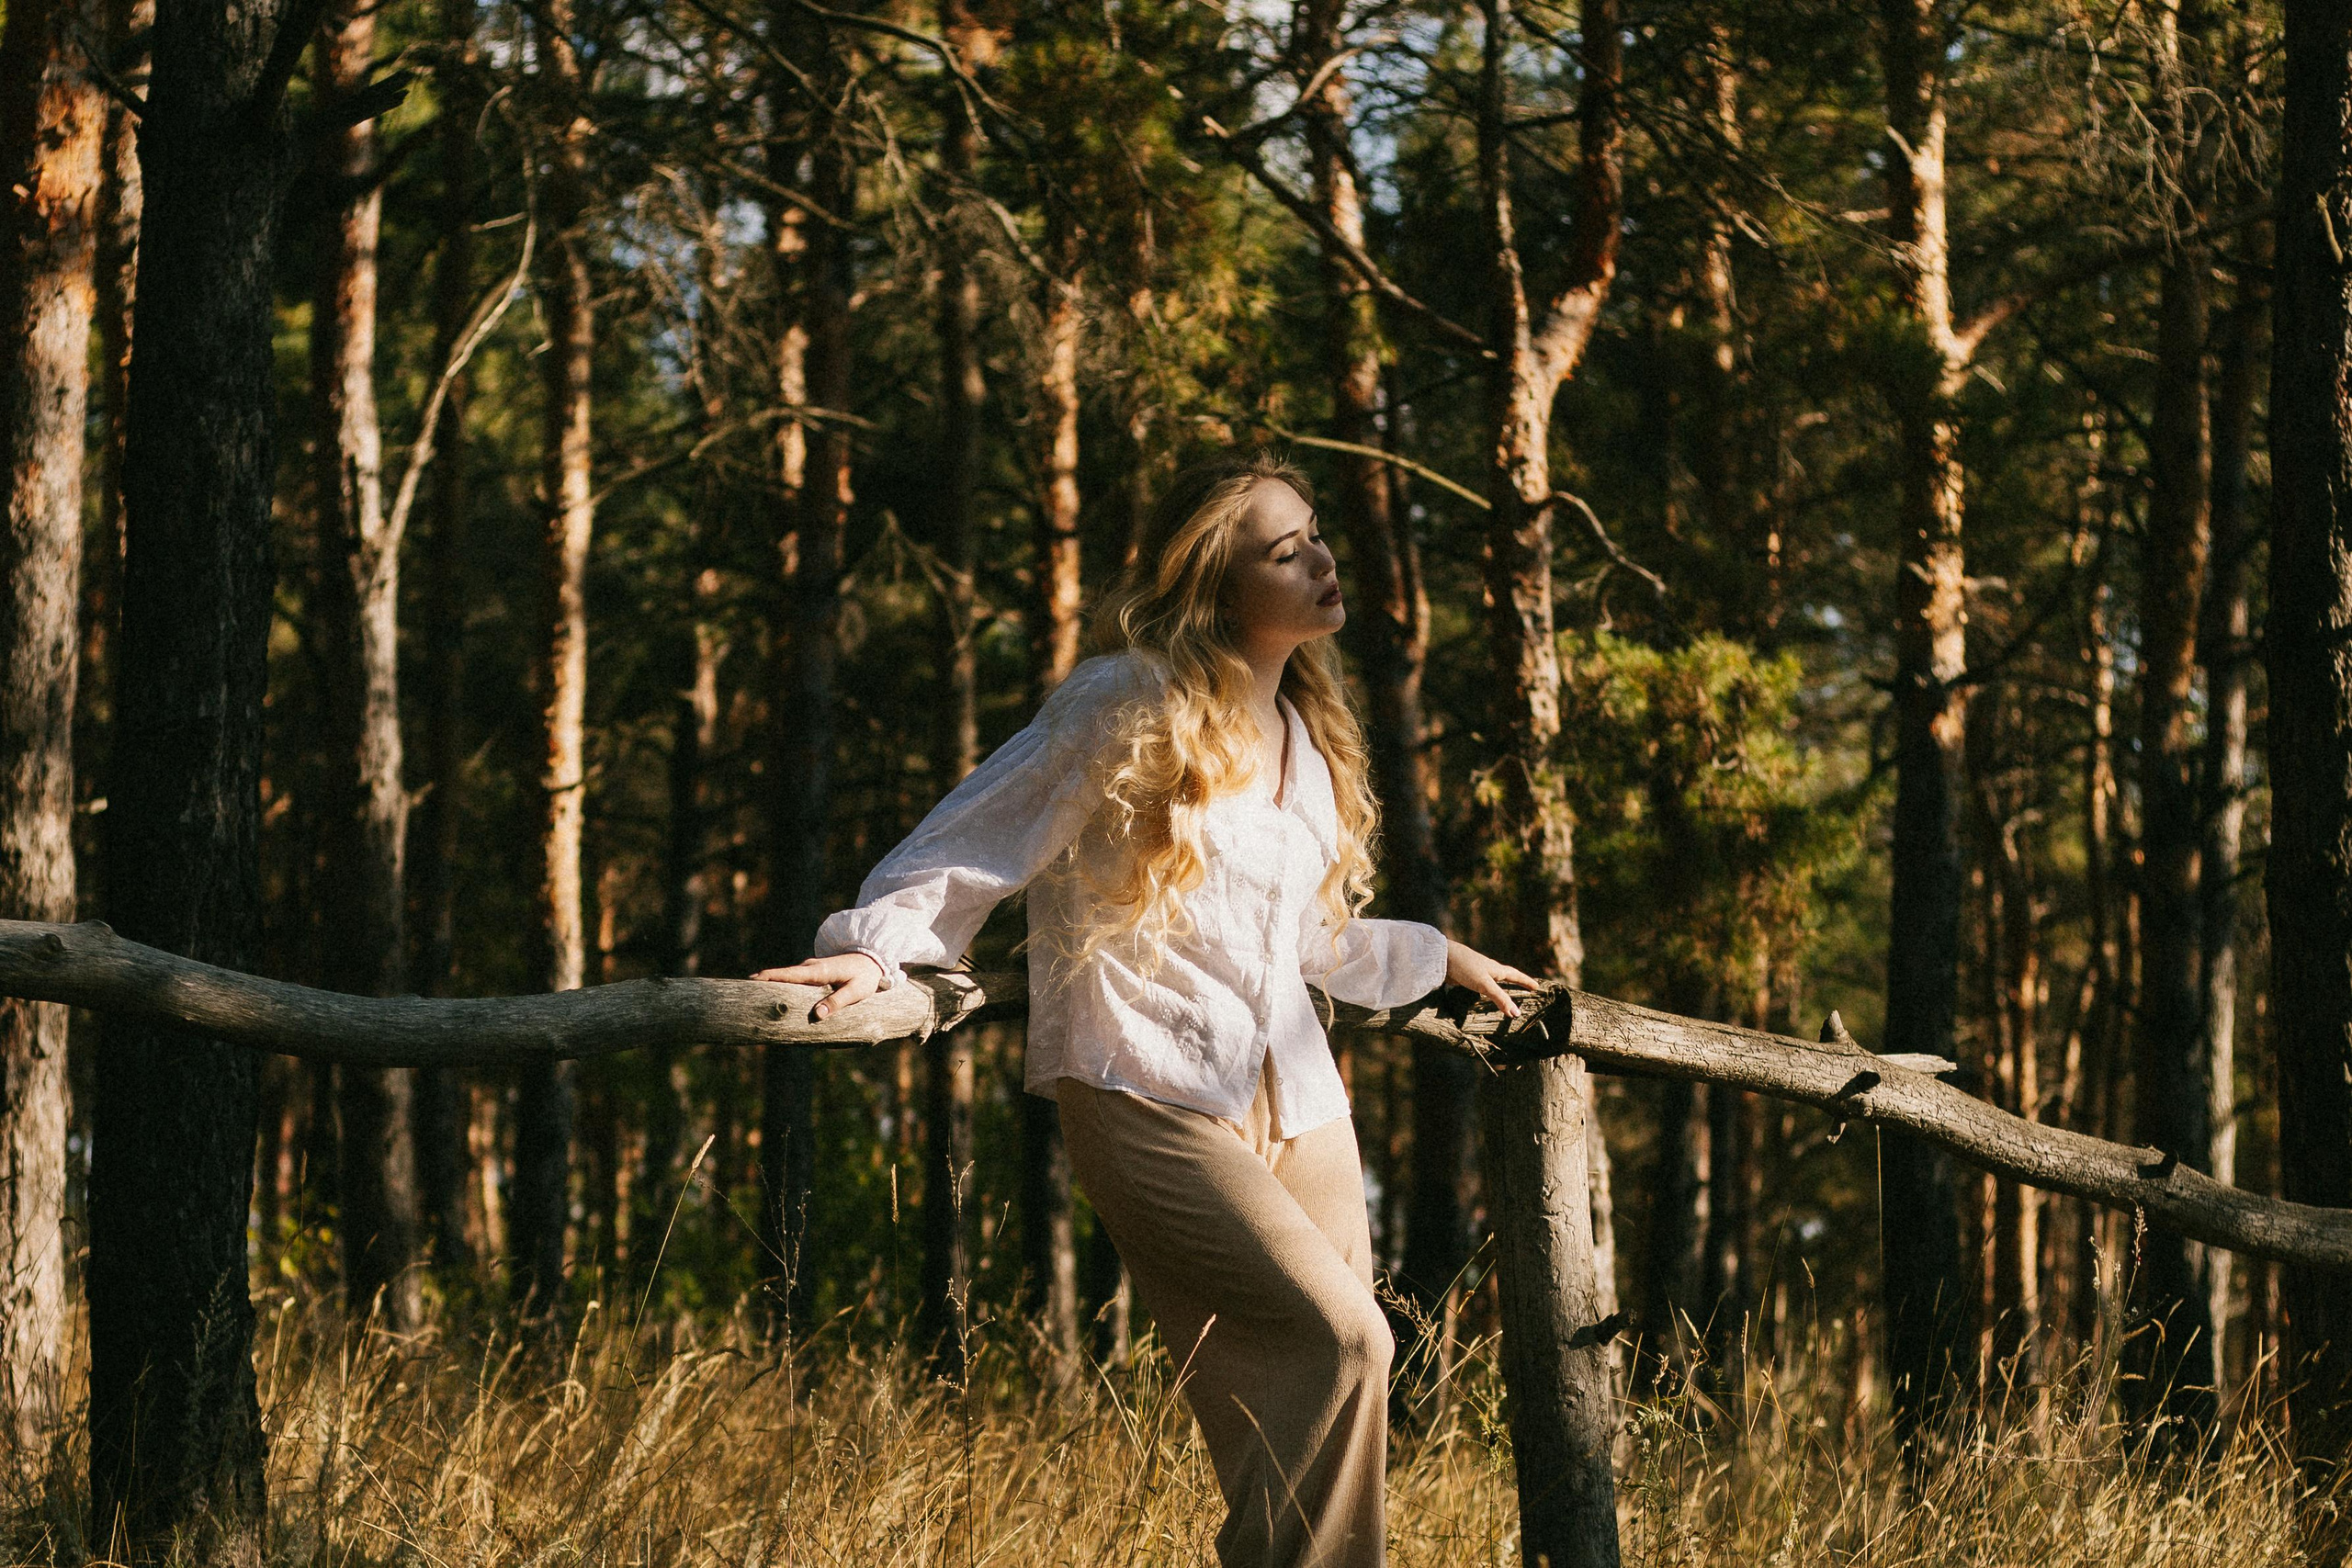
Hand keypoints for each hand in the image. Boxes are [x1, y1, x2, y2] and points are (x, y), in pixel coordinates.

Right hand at [750, 951, 885, 1020]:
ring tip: (751, 999)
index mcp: (818, 971)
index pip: (789, 974)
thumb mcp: (856, 991)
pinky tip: (772, 997)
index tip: (750, 982)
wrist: (874, 958)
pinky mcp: (812, 974)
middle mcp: (810, 967)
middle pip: (780, 976)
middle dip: (762, 984)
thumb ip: (837, 1002)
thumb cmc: (865, 977)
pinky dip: (781, 987)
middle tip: (741, 993)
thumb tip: (817, 1014)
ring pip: (786, 978)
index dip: (769, 978)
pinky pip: (793, 980)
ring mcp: (810, 969)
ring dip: (770, 986)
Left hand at [1446, 939, 1540, 1017]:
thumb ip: (1500, 999)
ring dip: (1503, 987)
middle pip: (1507, 976)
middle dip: (1517, 982)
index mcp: (1497, 970)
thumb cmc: (1466, 967)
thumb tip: (1516, 1013)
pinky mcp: (1467, 977)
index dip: (1527, 981)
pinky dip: (1489, 990)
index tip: (1537, 986)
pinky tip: (1484, 995)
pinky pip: (1483, 986)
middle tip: (1527, 988)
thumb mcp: (1485, 985)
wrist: (1443, 957)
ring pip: (1495, 981)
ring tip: (1509, 993)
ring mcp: (1478, 973)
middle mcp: (1490, 970)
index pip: (1516, 976)